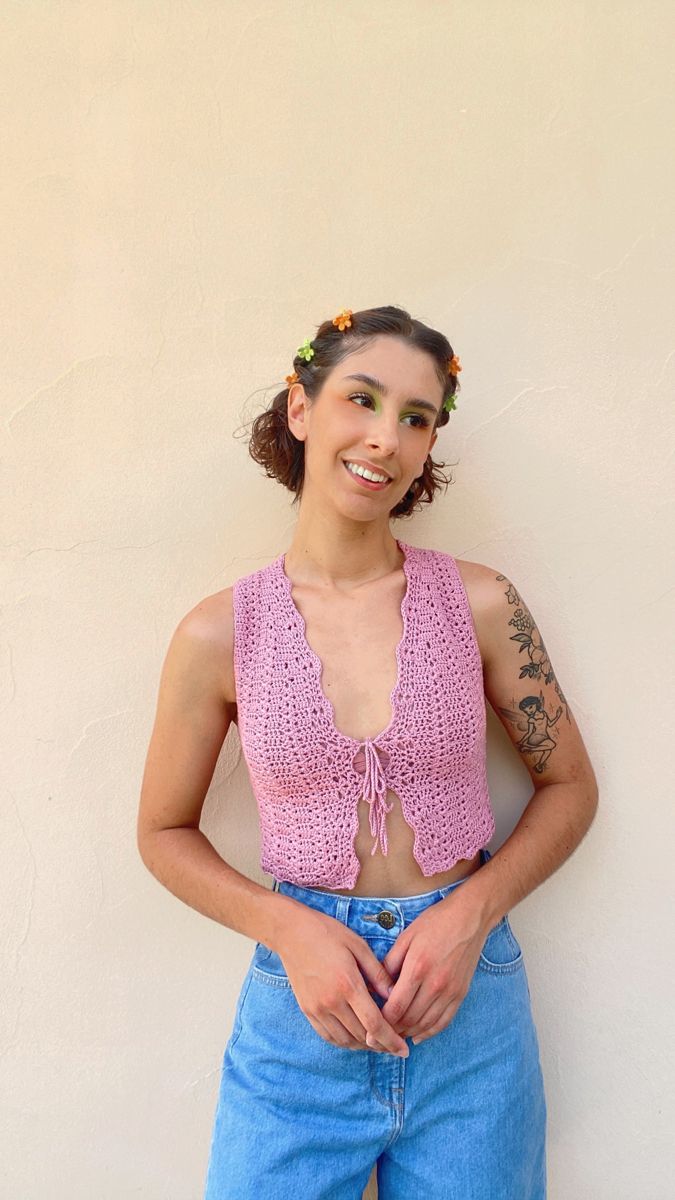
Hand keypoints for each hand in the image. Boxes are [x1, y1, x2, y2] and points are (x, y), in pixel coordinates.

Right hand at [275, 902, 409, 1056]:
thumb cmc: (327, 933)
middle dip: (381, 1045)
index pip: (374, 1024)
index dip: (391, 1041)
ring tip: (378, 1042)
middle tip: (395, 1044)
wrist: (291, 932)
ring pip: (345, 1040)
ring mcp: (317, 1008)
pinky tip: (355, 1037)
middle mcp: (331, 1001)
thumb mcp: (358, 946)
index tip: (404, 1050)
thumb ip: (377, 973)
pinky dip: (344, 1042)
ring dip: (363, 1046)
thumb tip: (395, 995)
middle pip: (361, 1036)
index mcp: (348, 984)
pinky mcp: (307, 1010)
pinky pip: (328, 1036)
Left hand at [378, 892, 487, 1043]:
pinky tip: (417, 1036)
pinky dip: (429, 1032)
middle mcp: (435, 984)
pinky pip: (444, 1021)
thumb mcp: (406, 937)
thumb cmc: (435, 923)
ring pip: (426, 1024)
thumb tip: (374, 987)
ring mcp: (450, 991)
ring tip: (394, 1036)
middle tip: (378, 1036)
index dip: (381, 1021)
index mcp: (418, 967)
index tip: (369, 1027)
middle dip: (392, 1031)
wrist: (469, 918)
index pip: (396, 1007)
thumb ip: (389, 964)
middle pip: (410, 1019)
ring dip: (409, 1034)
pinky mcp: (461, 994)